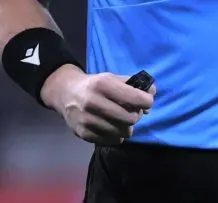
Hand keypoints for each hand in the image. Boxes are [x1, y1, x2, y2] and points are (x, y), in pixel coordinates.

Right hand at [41, 65, 156, 144]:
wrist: (65, 93)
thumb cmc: (95, 85)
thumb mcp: (112, 77)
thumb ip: (133, 84)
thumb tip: (151, 95)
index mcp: (103, 84)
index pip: (135, 98)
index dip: (147, 101)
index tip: (147, 101)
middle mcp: (93, 102)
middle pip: (130, 118)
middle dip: (136, 115)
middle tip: (133, 112)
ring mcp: (87, 119)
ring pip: (122, 132)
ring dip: (127, 127)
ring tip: (123, 121)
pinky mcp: (83, 133)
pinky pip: (110, 141)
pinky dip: (116, 136)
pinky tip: (113, 127)